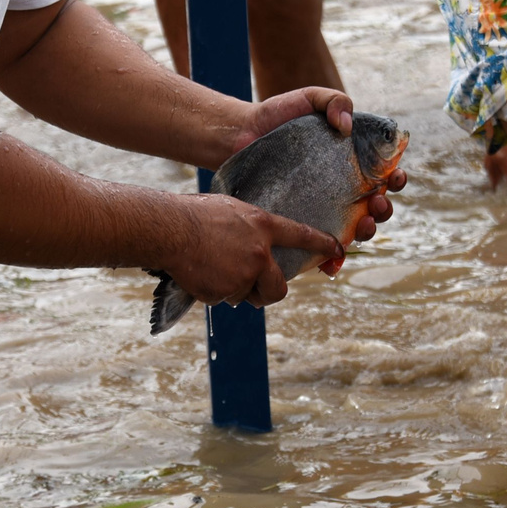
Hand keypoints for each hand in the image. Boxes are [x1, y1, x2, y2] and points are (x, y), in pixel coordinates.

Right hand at [162, 194, 342, 308]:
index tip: (337, 250)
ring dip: (232, 289)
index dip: (321, 244)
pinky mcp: (223, 292)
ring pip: (245, 295)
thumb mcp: (230, 209)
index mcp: (261, 226)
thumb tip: (258, 243)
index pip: (300, 236)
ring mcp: (242, 276)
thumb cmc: (194, 214)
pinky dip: (212, 291)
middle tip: (258, 290)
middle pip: (279, 289)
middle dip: (269, 293)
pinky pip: (222, 299)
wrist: (169, 230)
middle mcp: (258, 254)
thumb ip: (250, 227)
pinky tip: (200, 272)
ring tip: (211, 267)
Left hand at [231, 88, 405, 253]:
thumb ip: (334, 100)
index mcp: (353, 161)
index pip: (385, 174)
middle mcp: (344, 187)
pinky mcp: (302, 222)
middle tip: (375, 203)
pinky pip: (321, 248)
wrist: (241, 135)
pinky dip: (331, 260)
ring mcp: (324, 207)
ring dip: (366, 233)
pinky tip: (331, 263)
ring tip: (361, 227)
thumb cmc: (279, 116)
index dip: (396, 179)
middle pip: (375, 206)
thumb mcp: (310, 99)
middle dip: (383, 210)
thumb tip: (346, 125)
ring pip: (355, 230)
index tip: (395, 178)